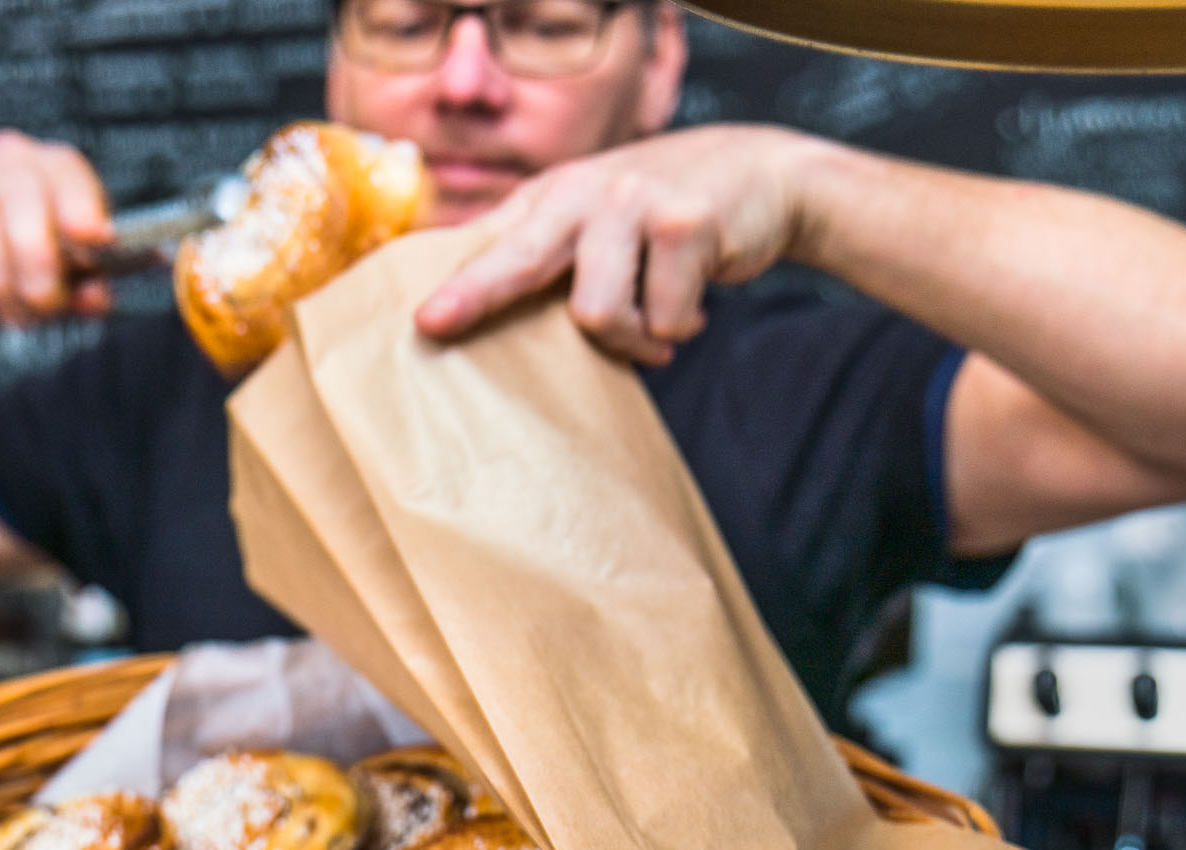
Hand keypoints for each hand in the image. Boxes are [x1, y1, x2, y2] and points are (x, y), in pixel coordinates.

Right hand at [0, 130, 114, 328]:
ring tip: (11, 317)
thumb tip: (95, 299)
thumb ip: (86, 288)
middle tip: (42, 307)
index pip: (68, 173)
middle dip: (37, 263)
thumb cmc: (25, 260)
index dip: (81, 206)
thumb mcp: (67, 276)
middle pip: (23, 197)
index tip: (94, 240)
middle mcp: (10, 156)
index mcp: (55, 167)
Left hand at [415, 125, 821, 364]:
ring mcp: (634, 204)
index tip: (423, 321)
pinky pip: (663, 320)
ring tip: (651, 327)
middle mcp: (585, 193)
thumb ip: (544, 249)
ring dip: (629, 340)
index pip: (490, 241)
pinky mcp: (685, 225)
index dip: (455, 282)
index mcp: (554, 197)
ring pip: (596, 314)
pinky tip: (692, 304)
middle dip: (478, 295)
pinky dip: (678, 328)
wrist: (762, 173)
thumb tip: (473, 304)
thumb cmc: (661, 212)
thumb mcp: (596, 215)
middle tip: (436, 324)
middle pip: (519, 258)